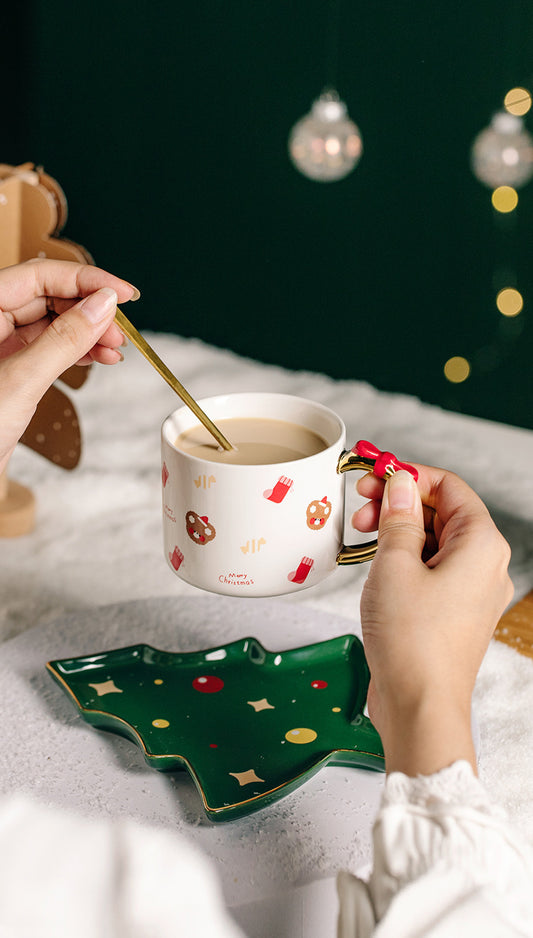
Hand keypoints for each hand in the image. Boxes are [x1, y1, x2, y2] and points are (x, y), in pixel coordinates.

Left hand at [0, 259, 138, 474]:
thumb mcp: (22, 381)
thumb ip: (64, 339)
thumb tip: (104, 305)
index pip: (39, 276)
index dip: (85, 280)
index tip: (123, 294)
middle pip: (48, 296)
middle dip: (90, 310)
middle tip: (122, 331)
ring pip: (52, 323)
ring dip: (89, 332)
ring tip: (117, 349)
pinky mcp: (10, 369)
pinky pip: (49, 347)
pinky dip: (77, 351)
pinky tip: (100, 357)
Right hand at [352, 466, 512, 775]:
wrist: (420, 707)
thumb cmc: (413, 642)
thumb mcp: (394, 565)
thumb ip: (397, 518)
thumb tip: (399, 485)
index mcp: (481, 545)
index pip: (448, 487)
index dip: (408, 476)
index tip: (373, 476)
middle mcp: (485, 565)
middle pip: (443, 513)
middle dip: (399, 504)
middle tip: (360, 508)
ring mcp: (471, 591)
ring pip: (434, 542)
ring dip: (397, 532)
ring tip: (361, 538)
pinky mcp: (454, 613)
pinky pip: (431, 571)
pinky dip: (404, 560)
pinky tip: (374, 565)